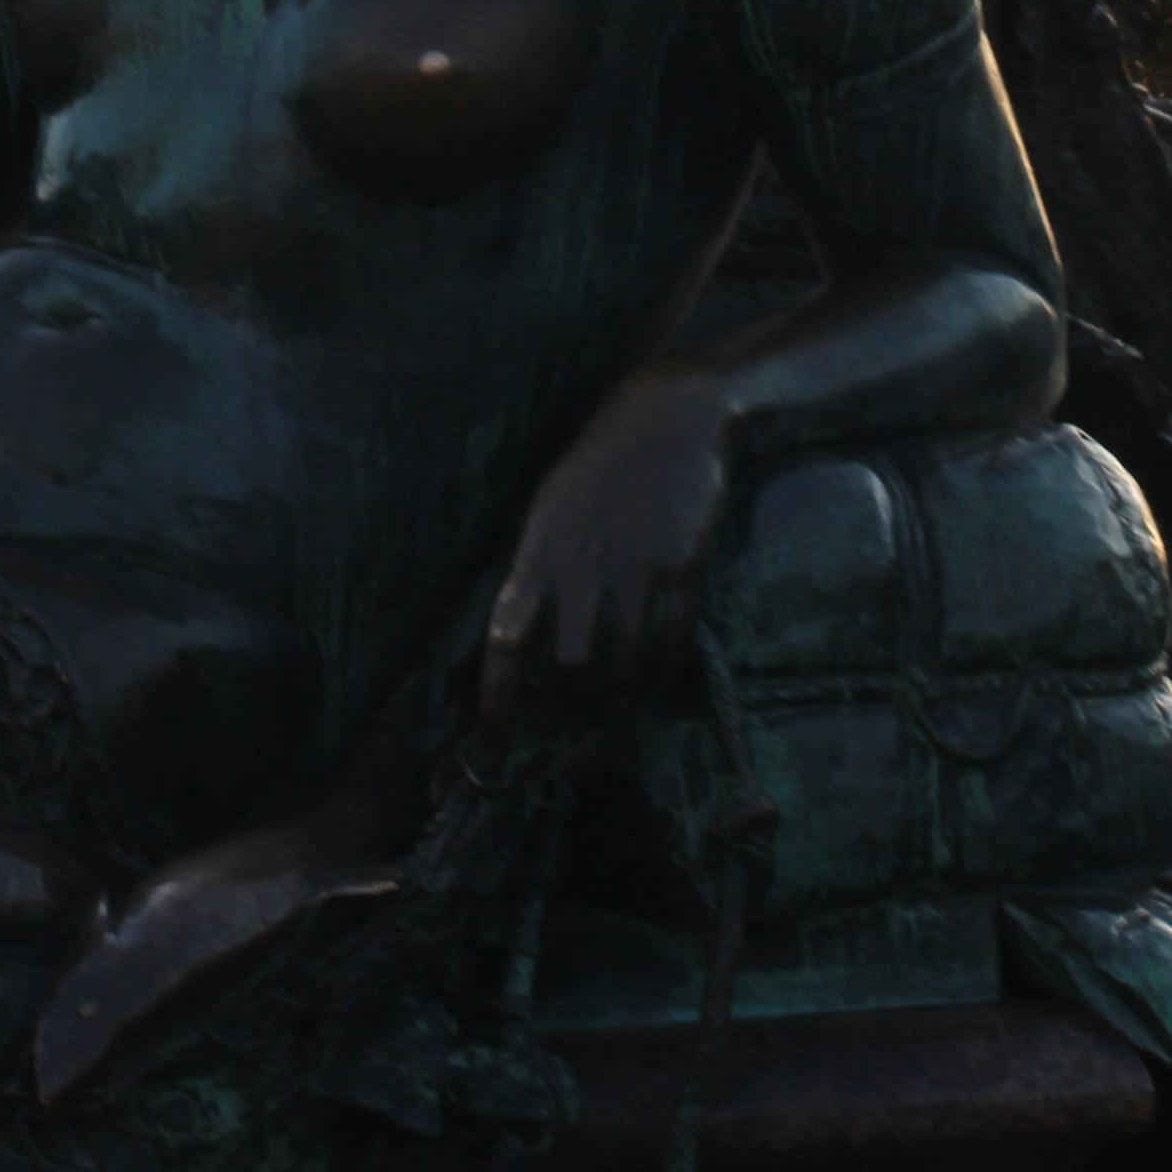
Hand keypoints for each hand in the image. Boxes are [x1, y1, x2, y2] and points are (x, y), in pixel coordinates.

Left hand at [481, 363, 734, 733]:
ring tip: (624, 692)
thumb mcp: (549, 506)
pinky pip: (674, 642)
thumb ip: (532, 571)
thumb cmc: (601, 463)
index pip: (503, 641)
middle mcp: (581, 560)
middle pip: (569, 668)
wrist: (673, 411)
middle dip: (574, 706)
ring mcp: (634, 562)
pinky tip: (664, 672)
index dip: (493, 707)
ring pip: (624, 664)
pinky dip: (667, 669)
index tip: (488, 759)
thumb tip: (504, 643)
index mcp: (537, 546)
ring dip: (623, 690)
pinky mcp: (682, 562)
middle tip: (580, 717)